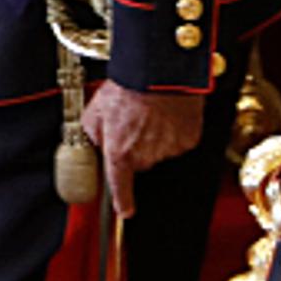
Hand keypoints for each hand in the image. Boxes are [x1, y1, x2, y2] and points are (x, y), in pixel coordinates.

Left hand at [80, 79, 204, 207]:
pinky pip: (179, 141)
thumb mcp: (95, 110)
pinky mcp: (188, 140)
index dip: (123, 201)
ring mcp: (168, 149)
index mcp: (120, 152)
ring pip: (160, 151)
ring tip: (150, 112)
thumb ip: (93, 134)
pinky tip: (167, 112)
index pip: (120, 186)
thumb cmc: (127, 86)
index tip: (125, 210)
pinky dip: (175, 129)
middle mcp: (144, 156)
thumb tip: (95, 142)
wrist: (159, 71)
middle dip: (136, 147)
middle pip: (141, 162)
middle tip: (134, 122)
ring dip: (155, 137)